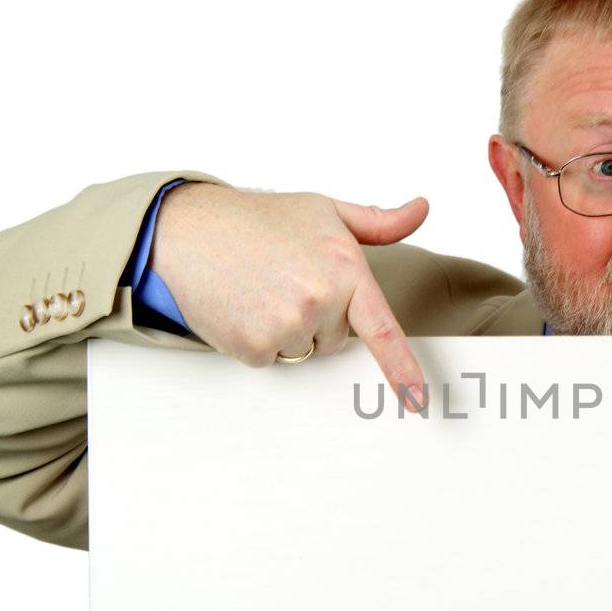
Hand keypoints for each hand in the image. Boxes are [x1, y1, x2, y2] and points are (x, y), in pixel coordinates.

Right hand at [152, 182, 427, 407]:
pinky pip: (271, 359)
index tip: (419, 399)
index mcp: (345, 270)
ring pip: (303, 350)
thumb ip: (378, 222)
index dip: (403, 369)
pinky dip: (258, 339)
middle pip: (336, 339)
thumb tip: (420, 210)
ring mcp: (285, 327)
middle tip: (286, 280)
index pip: (384, 330)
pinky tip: (244, 305)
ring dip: (288, 329)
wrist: (191, 229)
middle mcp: (319, 301)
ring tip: (262, 289)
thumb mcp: (324, 211)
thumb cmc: (259, 219)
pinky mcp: (253, 347)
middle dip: (318, 317)